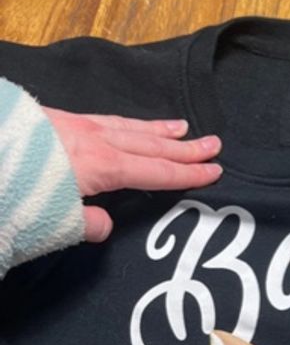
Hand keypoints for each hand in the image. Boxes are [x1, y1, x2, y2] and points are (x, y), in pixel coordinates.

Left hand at [41, 109, 222, 242]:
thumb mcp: (51, 221)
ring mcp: (73, 125)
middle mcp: (93, 141)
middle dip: (183, 147)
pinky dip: (126, 122)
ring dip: (157, 129)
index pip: (153, 172)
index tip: (213, 171)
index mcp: (99, 167)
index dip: (185, 174)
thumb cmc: (15, 194)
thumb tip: (105, 225)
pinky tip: (125, 124)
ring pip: (126, 126)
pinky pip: (104, 119)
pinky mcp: (54, 118)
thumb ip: (83, 224)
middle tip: (214, 144)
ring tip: (182, 127)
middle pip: (148, 144)